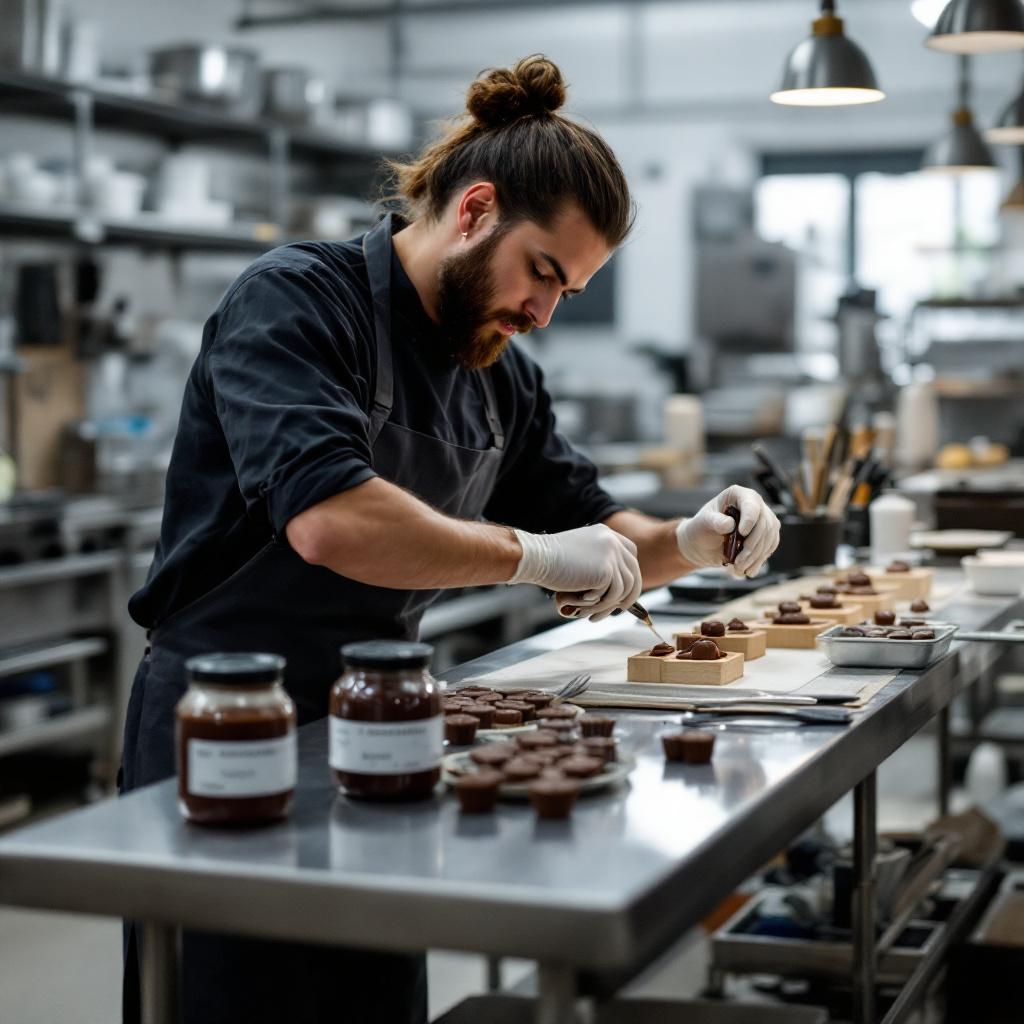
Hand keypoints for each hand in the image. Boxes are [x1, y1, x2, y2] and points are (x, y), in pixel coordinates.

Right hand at [507, 524, 642, 620]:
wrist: (536, 557)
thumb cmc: (551, 561)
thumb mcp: (581, 556)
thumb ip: (599, 565)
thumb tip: (617, 591)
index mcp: (608, 534)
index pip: (631, 557)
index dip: (630, 577)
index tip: (622, 594)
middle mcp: (613, 542)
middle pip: (633, 575)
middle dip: (626, 597)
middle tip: (615, 611)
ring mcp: (612, 555)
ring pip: (623, 590)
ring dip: (607, 605)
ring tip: (588, 612)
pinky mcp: (606, 571)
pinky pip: (611, 596)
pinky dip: (596, 604)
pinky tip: (580, 603)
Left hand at [675, 485, 780, 576]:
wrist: (702, 544)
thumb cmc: (700, 528)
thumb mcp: (702, 523)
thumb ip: (714, 521)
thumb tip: (729, 524)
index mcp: (738, 494)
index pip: (751, 505)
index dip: (750, 518)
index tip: (742, 532)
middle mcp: (754, 504)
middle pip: (764, 524)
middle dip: (752, 546)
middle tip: (738, 562)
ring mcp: (763, 519)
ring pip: (769, 537)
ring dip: (756, 556)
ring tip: (739, 569)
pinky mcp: (766, 535)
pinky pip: (769, 547)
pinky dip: (759, 560)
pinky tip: (748, 570)